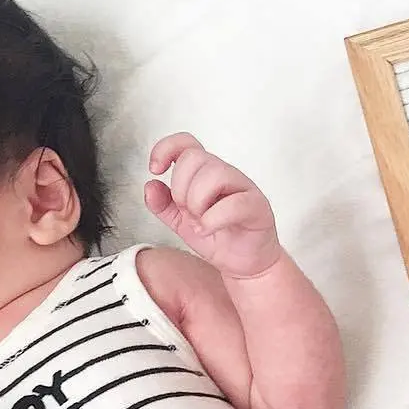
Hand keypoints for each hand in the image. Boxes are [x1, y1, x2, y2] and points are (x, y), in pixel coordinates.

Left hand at [145, 133, 281, 278]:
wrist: (245, 265)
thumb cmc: (220, 239)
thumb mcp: (180, 223)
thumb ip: (163, 205)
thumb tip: (150, 185)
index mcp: (206, 173)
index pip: (186, 143)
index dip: (166, 149)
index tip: (156, 169)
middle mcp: (225, 174)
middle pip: (194, 157)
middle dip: (181, 188)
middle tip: (187, 212)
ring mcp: (243, 188)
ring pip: (214, 174)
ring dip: (197, 202)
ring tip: (199, 222)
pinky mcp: (257, 206)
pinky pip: (234, 203)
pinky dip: (212, 220)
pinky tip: (206, 230)